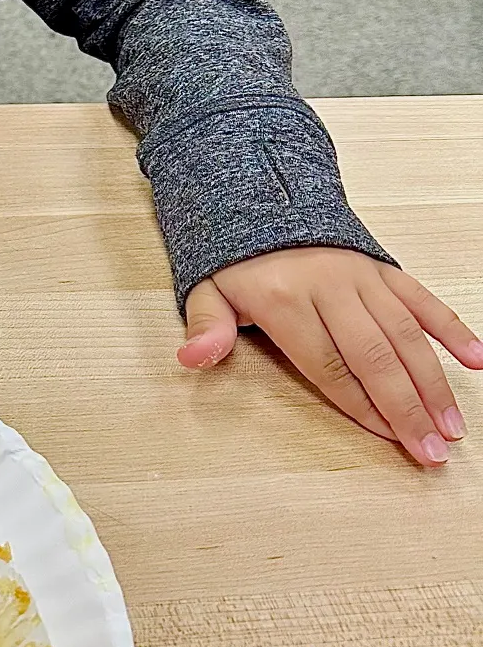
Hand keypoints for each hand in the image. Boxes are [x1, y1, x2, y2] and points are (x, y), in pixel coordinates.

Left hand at [179, 247, 482, 466]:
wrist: (260, 196)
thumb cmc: (236, 259)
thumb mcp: (206, 289)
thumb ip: (206, 327)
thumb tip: (191, 359)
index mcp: (284, 299)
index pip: (328, 364)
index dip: (360, 405)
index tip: (389, 440)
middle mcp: (329, 285)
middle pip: (374, 355)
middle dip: (407, 407)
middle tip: (433, 451)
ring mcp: (360, 274)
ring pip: (404, 332)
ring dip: (433, 380)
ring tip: (452, 425)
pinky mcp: (381, 265)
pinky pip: (421, 297)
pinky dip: (451, 328)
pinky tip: (476, 361)